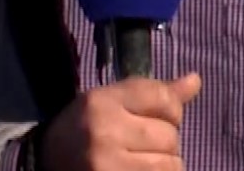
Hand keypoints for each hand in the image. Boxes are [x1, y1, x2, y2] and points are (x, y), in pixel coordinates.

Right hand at [36, 73, 202, 170]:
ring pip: (170, 164)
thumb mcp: (110, 102)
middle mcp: (104, 131)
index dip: (170, 110)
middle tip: (140, 145)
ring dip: (162, 165)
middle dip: (163, 142)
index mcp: (101, 101)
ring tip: (138, 162)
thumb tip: (196, 80)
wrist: (47, 162)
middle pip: (169, 135)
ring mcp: (109, 164)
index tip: (155, 117)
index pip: (163, 97)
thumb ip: (153, 93)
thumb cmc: (85, 130)